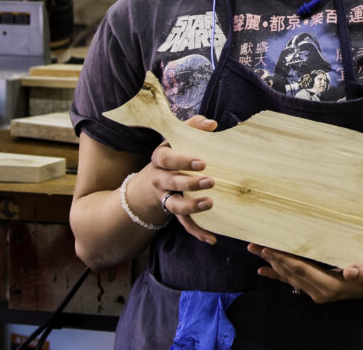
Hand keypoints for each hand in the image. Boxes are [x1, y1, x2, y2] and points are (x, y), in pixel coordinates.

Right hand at [147, 114, 219, 243]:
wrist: (150, 181)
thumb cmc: (172, 153)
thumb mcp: (177, 138)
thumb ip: (193, 126)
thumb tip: (211, 124)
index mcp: (160, 159)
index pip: (167, 159)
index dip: (182, 160)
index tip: (201, 162)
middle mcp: (160, 179)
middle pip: (172, 182)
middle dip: (190, 183)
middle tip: (210, 181)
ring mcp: (165, 197)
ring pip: (175, 206)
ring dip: (192, 207)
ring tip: (209, 204)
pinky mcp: (174, 211)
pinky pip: (184, 223)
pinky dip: (197, 231)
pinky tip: (211, 238)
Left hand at [246, 244, 362, 303]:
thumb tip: (349, 271)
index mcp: (331, 286)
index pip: (302, 270)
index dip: (285, 259)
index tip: (270, 249)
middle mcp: (320, 291)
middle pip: (291, 273)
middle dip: (272, 259)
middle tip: (255, 244)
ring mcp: (316, 290)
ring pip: (289, 276)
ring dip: (271, 263)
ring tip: (255, 250)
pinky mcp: (316, 286)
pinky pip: (292, 281)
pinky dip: (277, 274)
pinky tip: (263, 270)